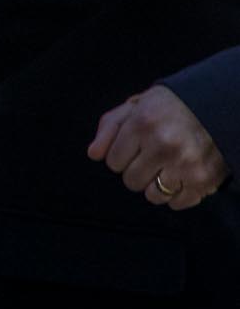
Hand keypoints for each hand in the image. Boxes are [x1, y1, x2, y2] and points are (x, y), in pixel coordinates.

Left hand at [88, 85, 229, 209]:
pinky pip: (177, 203)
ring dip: (155, 186)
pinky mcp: (204, 180)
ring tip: (165, 169)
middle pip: (131, 181)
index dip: (120, 156)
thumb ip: (109, 127)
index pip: (113, 162)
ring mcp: (185, 165)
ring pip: (153, 195)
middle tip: (150, 158)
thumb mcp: (135, 106)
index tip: (132, 149)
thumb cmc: (169, 107)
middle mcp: (163, 146)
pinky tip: (179, 178)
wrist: (215, 108)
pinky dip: (176, 195)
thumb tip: (93, 154)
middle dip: (136, 171)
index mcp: (142, 124)